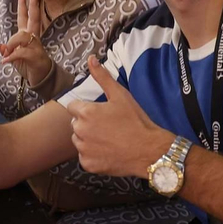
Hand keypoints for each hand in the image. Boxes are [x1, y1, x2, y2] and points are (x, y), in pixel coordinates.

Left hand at [0, 0, 54, 88]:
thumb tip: (1, 46)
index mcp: (28, 35)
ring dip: (12, 44)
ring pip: (22, 36)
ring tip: (7, 54)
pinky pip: (21, 52)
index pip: (25, 17)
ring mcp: (36, 46)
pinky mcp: (36, 56)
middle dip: (33, 5)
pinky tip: (5, 61)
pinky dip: (11, 56)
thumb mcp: (14, 56)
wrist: (40, 78)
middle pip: (34, 18)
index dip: (24, 5)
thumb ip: (7, 50)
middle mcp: (33, 38)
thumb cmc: (28, 64)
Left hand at [65, 56, 170, 178]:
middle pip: (75, 124)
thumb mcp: (120, 95)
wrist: (149, 150)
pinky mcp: (88, 165)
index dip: (86, 109)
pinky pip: (84, 157)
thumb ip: (102, 77)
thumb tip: (90, 59)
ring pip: (79, 140)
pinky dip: (93, 155)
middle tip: (107, 126)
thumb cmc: (136, 121)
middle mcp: (80, 131)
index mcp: (86, 112)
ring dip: (88, 139)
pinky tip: (108, 151)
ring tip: (108, 139)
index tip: (100, 113)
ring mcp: (83, 150)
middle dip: (87, 124)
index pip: (73, 107)